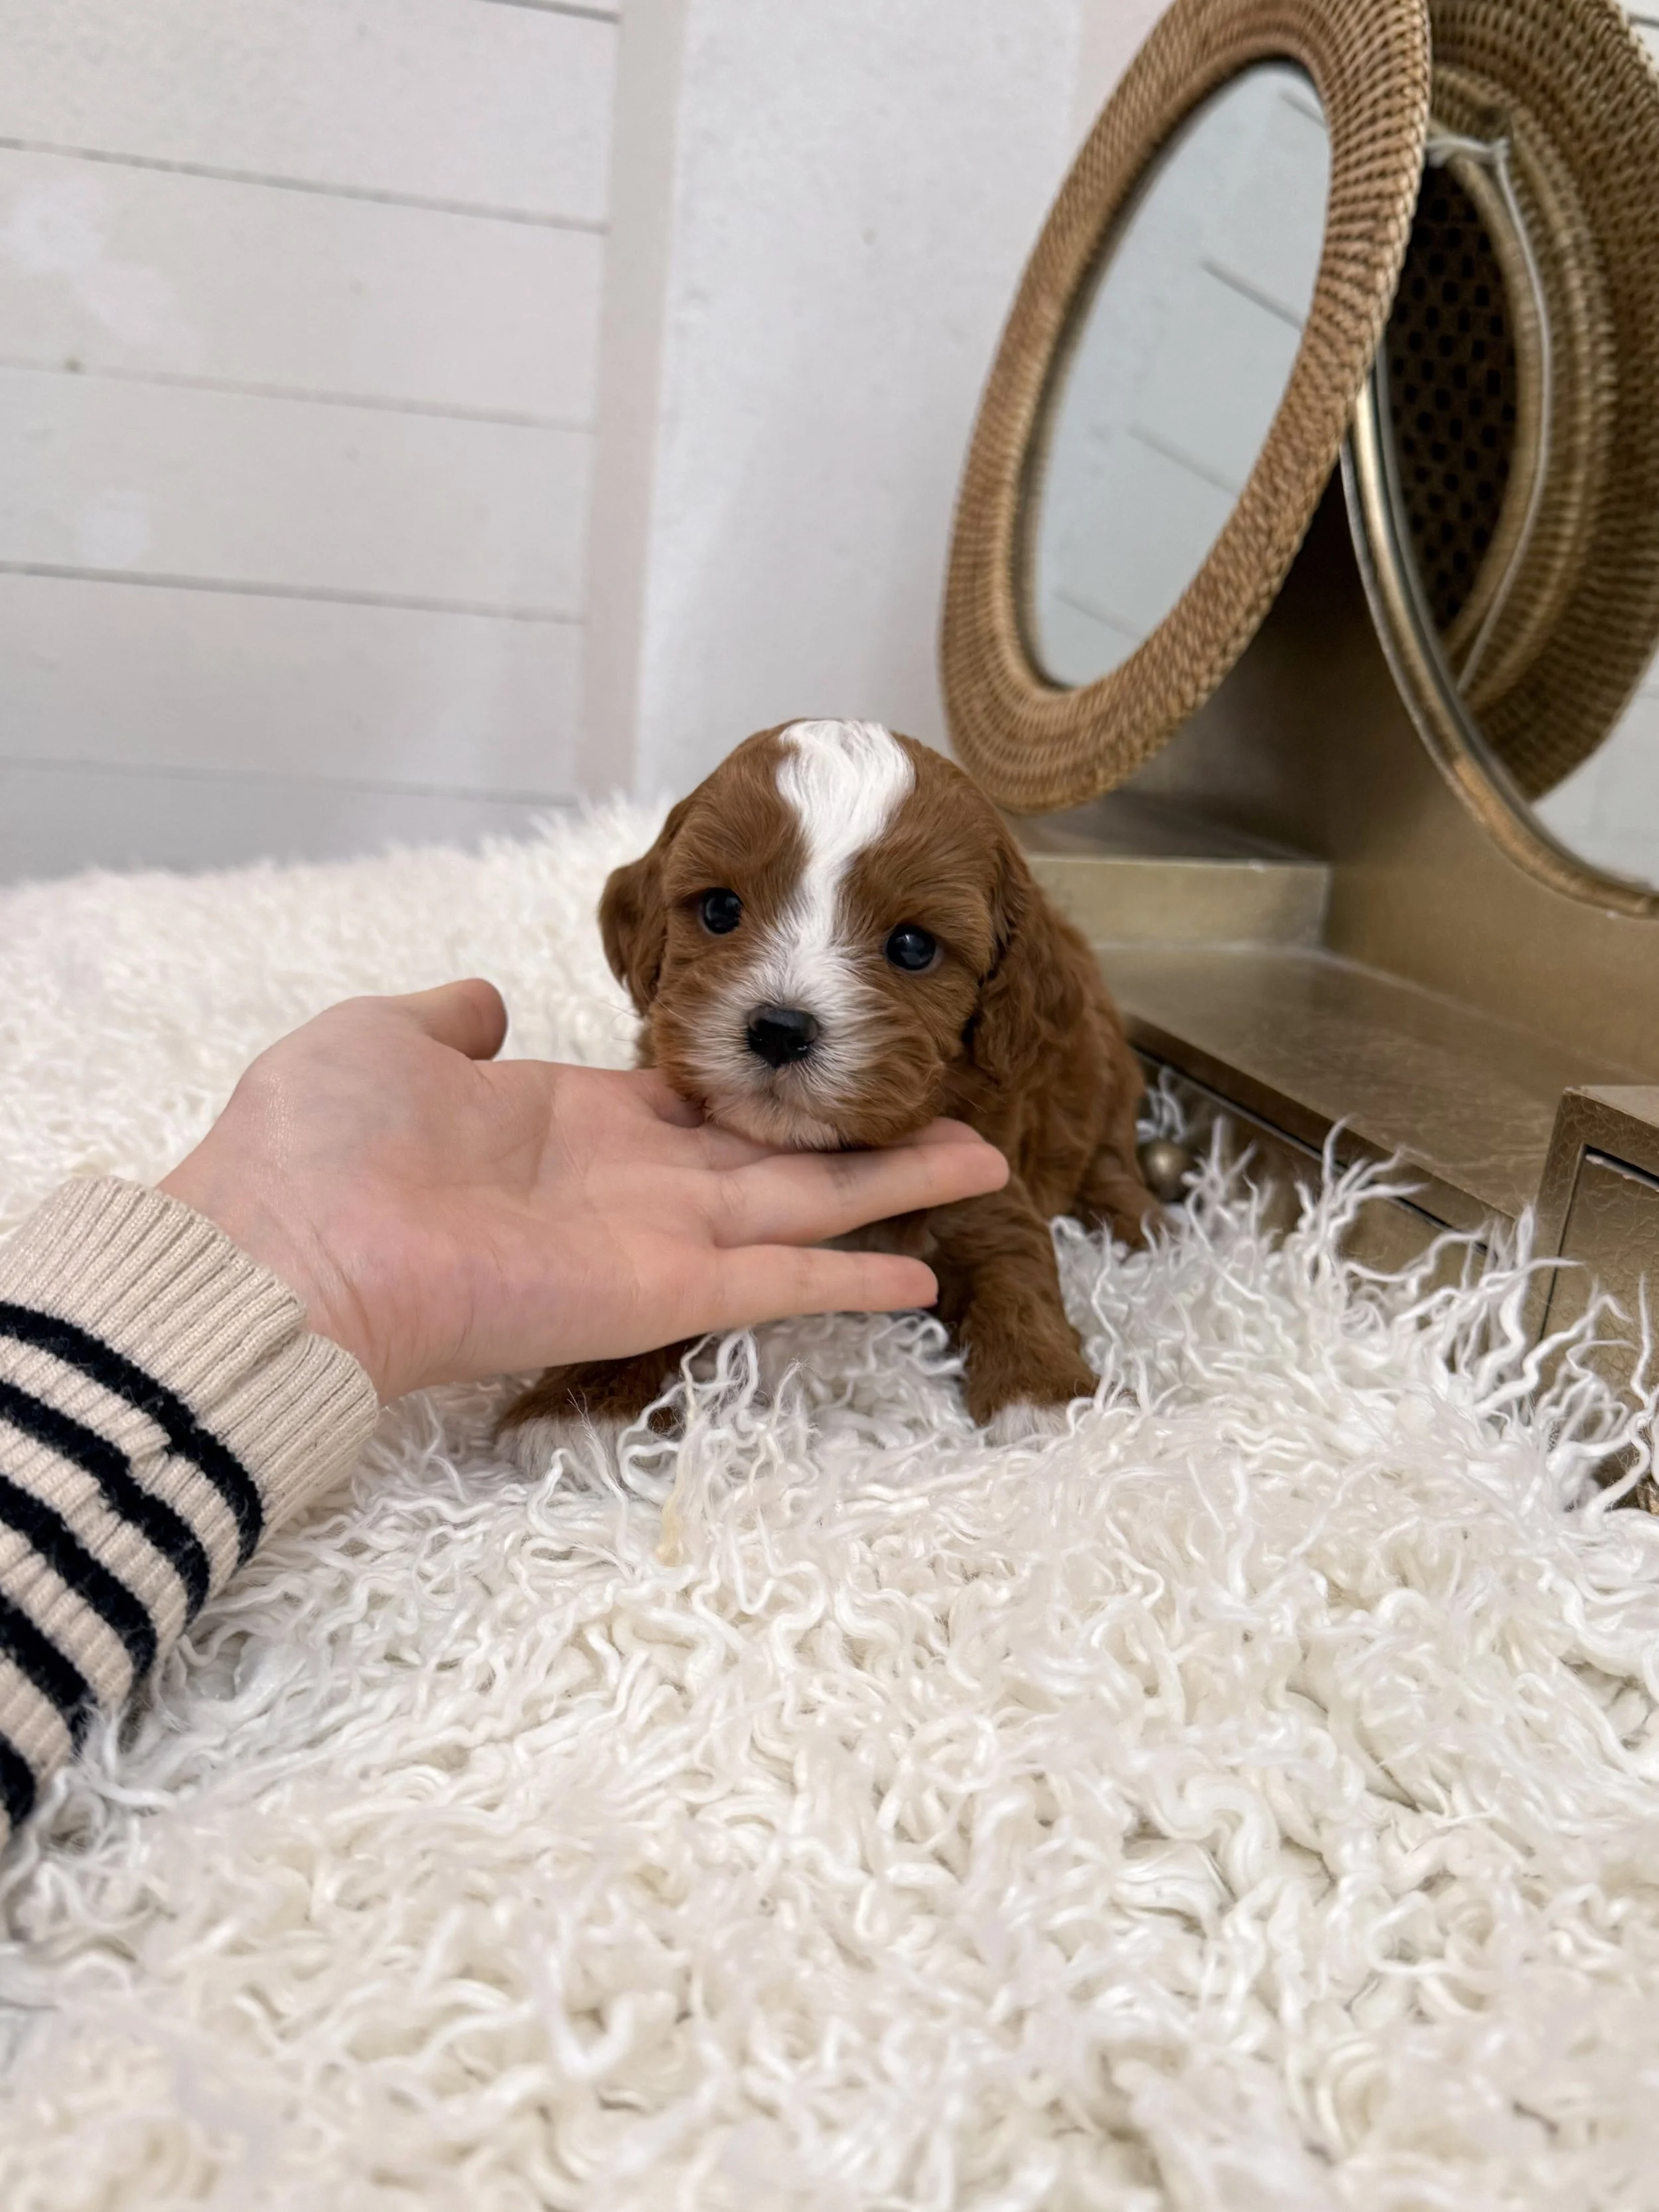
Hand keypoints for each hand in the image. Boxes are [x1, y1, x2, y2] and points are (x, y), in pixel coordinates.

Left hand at [159, 980, 1009, 1401]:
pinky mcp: (659, 1292)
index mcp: (575, 1123)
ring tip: (985, 1168)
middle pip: (780, 1160)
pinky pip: (774, 1283)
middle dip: (870, 1143)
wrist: (285, 1249)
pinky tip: (923, 1275)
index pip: (700, 1107)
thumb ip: (450, 1020)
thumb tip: (484, 1002)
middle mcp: (631, 1185)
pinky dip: (849, 1280)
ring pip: (803, 1211)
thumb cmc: (319, 1140)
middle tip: (960, 1124)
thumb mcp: (387, 1039)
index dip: (771, 1089)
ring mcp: (652, 1242)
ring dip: (894, 1192)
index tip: (831, 1070)